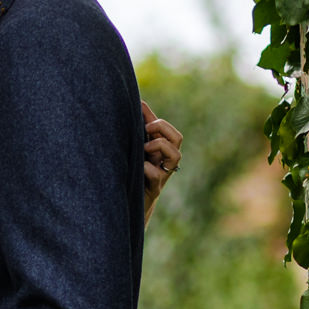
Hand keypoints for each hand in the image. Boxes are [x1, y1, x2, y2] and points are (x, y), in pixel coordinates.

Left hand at [143, 100, 183, 219]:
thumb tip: (140, 102)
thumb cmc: (135, 175)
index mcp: (162, 151)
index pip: (170, 131)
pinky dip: (147, 168)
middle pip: (178, 139)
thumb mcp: (138, 150)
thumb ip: (141, 128)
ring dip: (159, 146)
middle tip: (146, 131)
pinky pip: (155, 176)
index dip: (159, 122)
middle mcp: (166, 161)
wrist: (131, 206)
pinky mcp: (154, 189)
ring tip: (144, 149)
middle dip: (162, 129)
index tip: (142, 118)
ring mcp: (162, 175)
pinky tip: (137, 167)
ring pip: (176, 156)